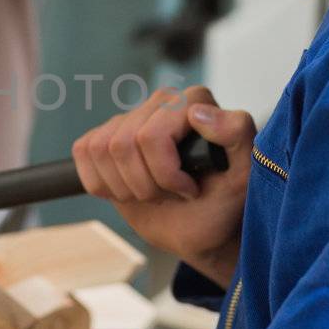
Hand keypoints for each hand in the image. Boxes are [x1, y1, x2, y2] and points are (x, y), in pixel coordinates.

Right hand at [73, 86, 253, 286]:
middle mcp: (161, 101)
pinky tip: (129, 190)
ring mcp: (130, 117)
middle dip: (145, 185)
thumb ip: (237, 136)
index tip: (190, 190)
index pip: (151, 136)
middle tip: (171, 195)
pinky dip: (102, 184)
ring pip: (101, 150)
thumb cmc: (224, 202)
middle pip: (122, 145)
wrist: (200, 227)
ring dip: (125, 187)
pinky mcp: (104, 136)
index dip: (164, 174)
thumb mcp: (245, 177)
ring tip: (154, 194)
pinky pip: (83, 152)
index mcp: (194, 101)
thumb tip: (197, 113)